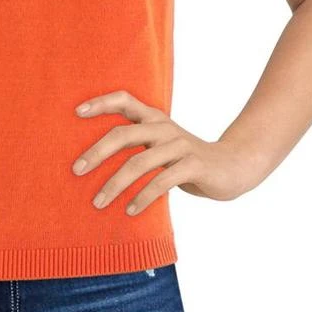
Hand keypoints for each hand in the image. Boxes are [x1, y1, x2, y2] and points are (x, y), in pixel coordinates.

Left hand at [72, 89, 262, 213]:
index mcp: (154, 119)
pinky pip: (162, 181)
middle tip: (76, 170)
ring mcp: (180, 145)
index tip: (76, 112)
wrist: (234, 167)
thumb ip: (137, 147)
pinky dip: (143, 197)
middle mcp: (164, 127)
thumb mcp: (161, 147)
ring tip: (98, 202)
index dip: (100, 103)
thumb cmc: (187, 160)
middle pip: (123, 134)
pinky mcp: (194, 165)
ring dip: (115, 184)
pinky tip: (130, 211)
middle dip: (96, 152)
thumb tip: (93, 162)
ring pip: (139, 162)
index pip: (124, 100)